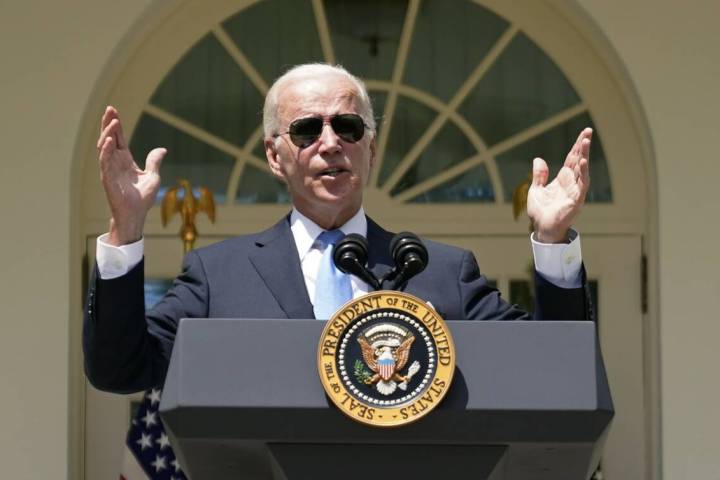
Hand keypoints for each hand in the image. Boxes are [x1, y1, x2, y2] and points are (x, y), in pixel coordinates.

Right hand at [97, 106, 166, 245]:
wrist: (136, 214)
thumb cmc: (142, 198)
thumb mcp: (153, 176)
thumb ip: (154, 161)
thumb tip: (162, 149)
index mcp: (125, 160)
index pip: (119, 138)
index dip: (116, 125)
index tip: (114, 111)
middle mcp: (115, 162)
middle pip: (109, 138)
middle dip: (109, 123)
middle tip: (109, 109)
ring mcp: (109, 169)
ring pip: (105, 147)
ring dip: (107, 133)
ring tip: (112, 121)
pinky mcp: (107, 178)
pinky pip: (104, 161)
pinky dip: (106, 150)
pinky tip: (108, 140)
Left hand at [526, 128, 590, 242]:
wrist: (542, 228)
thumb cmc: (541, 212)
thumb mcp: (536, 189)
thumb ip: (539, 175)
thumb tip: (538, 159)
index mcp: (563, 179)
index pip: (572, 159)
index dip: (577, 146)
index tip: (583, 133)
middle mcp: (571, 182)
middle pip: (579, 160)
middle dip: (583, 146)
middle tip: (588, 131)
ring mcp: (575, 190)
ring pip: (582, 169)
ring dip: (584, 155)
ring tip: (585, 142)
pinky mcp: (576, 199)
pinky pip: (581, 184)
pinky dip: (583, 173)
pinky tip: (583, 162)